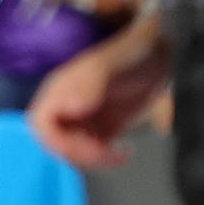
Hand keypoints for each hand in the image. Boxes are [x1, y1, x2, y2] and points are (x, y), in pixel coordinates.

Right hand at [27, 18, 171, 168]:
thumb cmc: (139, 45)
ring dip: (92, 159)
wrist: (162, 48)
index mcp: (64, 85)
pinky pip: (91, 150)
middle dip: (78, 154)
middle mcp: (69, 101)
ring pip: (72, 149)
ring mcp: (85, 115)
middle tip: (107, 152)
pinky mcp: (103, 125)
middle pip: (54, 141)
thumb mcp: (119, 56)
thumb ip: (93, 77)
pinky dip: (105, 159)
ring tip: (118, 153)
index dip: (57, 141)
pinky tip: (124, 153)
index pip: (41, 122)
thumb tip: (70, 105)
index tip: (87, 145)